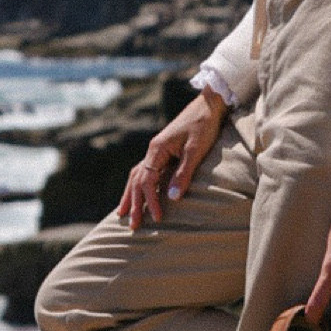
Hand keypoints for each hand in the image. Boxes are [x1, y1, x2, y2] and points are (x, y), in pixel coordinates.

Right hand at [117, 87, 227, 229]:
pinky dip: (138, 185)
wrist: (209, 104)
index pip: (147, 181)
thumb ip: (184, 173)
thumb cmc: (204, 125)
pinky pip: (145, 171)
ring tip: (121, 213)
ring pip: (136, 176)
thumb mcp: (196, 150)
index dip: (151, 201)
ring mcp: (156, 150)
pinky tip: (137, 193)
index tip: (157, 218)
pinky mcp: (163, 150)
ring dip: (130, 196)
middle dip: (134, 204)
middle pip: (137, 181)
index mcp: (157, 149)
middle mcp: (152, 150)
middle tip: (132, 227)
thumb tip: (172, 198)